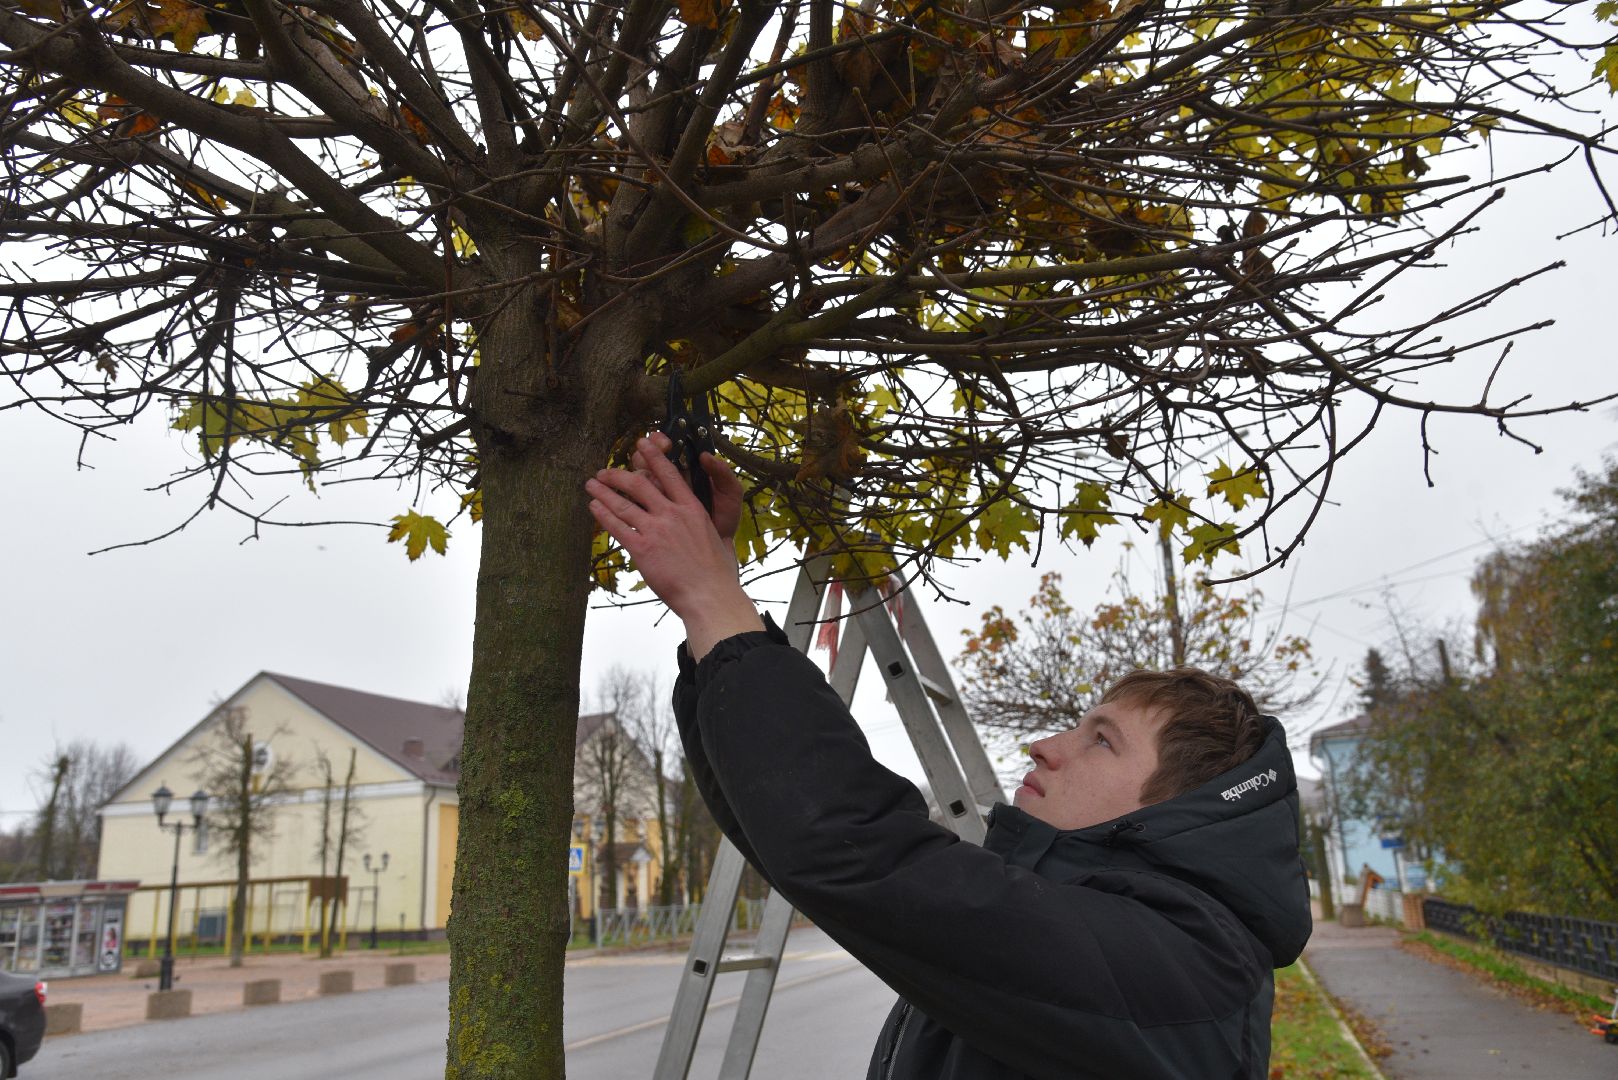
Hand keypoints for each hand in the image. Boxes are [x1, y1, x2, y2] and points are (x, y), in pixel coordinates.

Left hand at [586, 438, 751, 633]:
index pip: (669, 474)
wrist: (709, 595)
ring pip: (623, 503)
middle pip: (640, 483)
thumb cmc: (718, 573)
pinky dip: (603, 515)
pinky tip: (594, 507)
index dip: (653, 456)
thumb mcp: (719, 540)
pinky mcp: (642, 549)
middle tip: (604, 471)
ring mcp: (656, 530)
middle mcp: (672, 514)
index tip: (641, 444)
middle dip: (618, 475)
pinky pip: (617, 527)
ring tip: (590, 485)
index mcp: (692, 508)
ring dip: (603, 492)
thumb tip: (709, 528)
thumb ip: (708, 528)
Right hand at [631, 431, 743, 542]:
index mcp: (684, 473)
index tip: (666, 444)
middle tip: (646, 454)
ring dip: (633, 475)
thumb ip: (722, 474)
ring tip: (639, 477)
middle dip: (644, 455)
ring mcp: (655, 500)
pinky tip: (630, 499)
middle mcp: (666, 483)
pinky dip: (627, 501)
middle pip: (644, 461)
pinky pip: (632, 506)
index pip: (665, 450)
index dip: (659, 442)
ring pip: (636, 480)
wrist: (719, 548)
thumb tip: (706, 456)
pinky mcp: (648, 519)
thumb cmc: (724, 519)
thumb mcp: (730, 494)